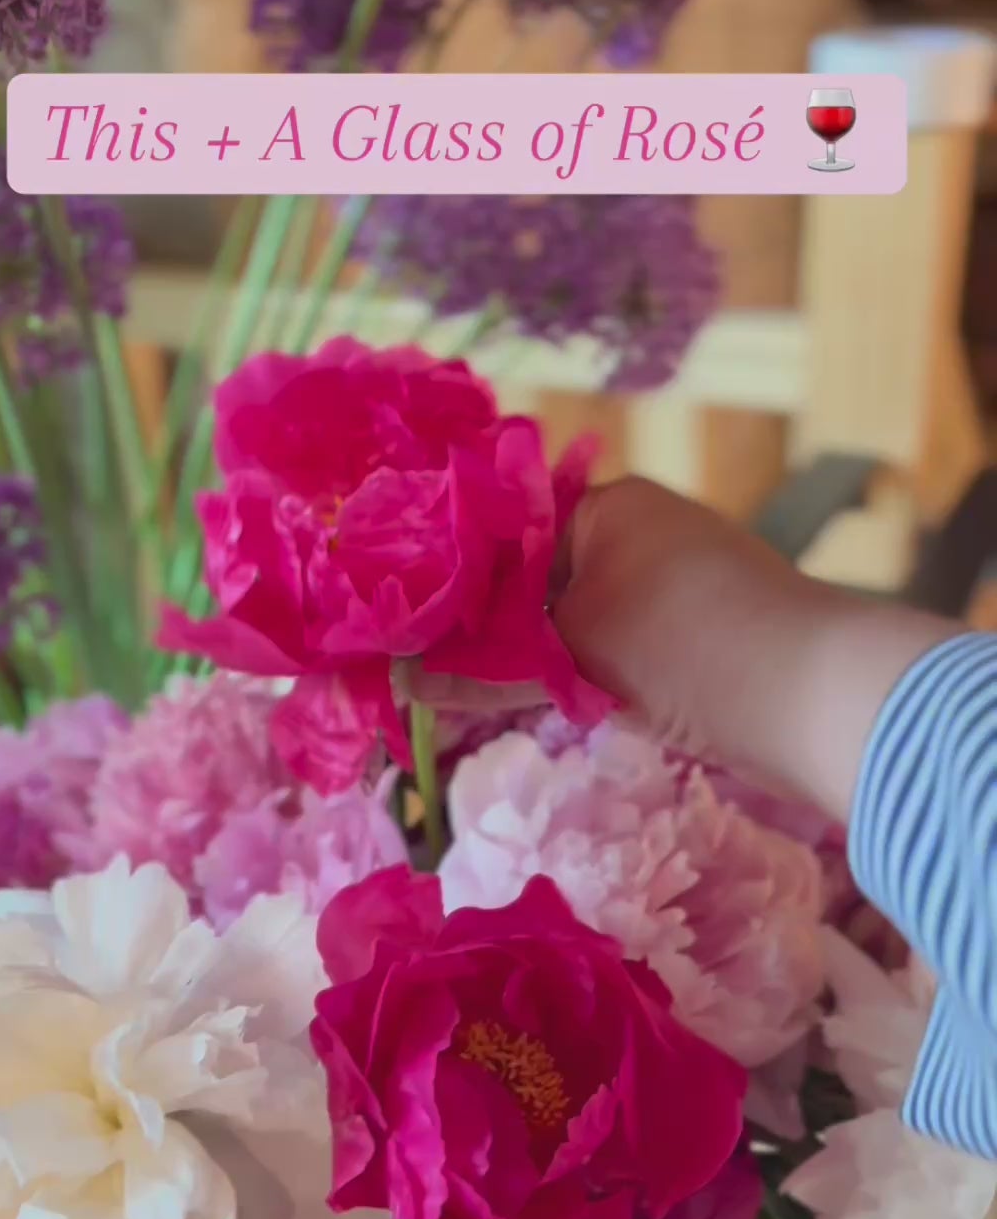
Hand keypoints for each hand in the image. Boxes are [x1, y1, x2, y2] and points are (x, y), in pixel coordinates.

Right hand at [412, 474, 962, 823]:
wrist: (818, 697)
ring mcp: (672, 586)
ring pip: (574, 624)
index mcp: (610, 505)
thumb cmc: (687, 644)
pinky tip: (544, 713)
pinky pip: (614, 653)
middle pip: (536, 581)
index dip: (453, 583)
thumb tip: (400, 684)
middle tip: (423, 676)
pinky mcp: (695, 640)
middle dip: (487, 631)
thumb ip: (485, 667)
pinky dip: (580, 682)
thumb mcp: (575, 650)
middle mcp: (641, 532)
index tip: (402, 629)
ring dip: (531, 663)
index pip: (505, 532)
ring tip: (468, 701)